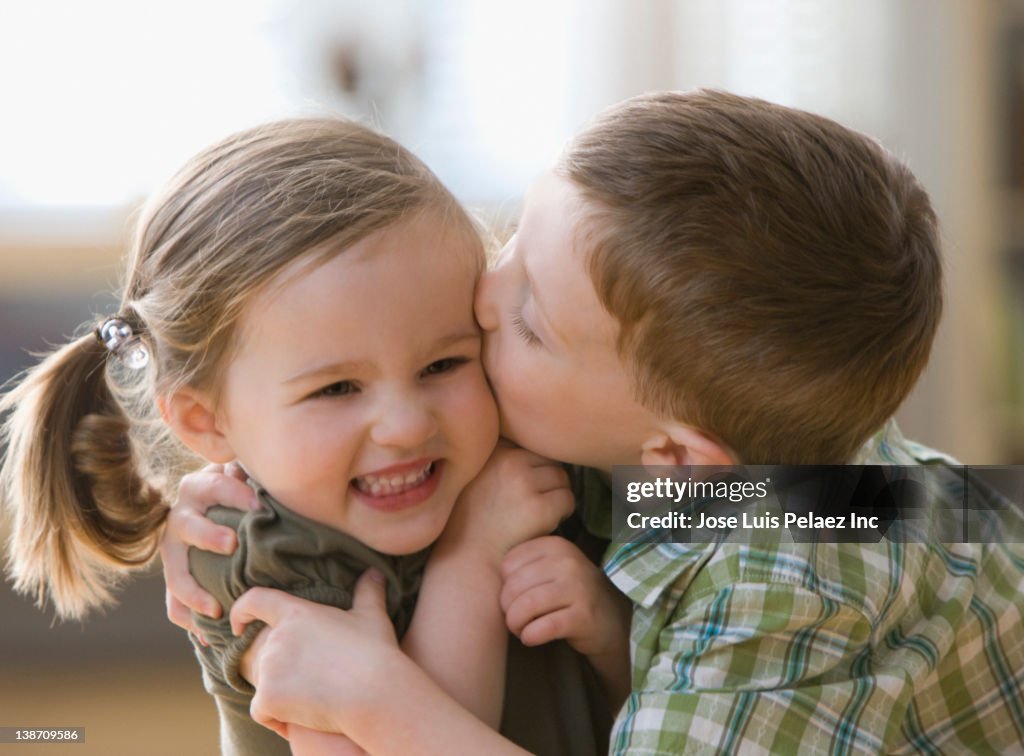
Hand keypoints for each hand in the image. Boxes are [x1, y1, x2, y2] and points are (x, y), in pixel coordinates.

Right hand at [160, 461, 259, 630]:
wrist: (209, 501)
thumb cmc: (237, 487)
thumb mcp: (243, 473)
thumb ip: (253, 474)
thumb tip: (270, 475)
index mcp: (200, 488)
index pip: (217, 486)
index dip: (237, 494)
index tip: (260, 506)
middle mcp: (181, 517)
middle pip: (190, 527)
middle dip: (210, 536)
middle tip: (232, 545)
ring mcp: (173, 550)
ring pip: (176, 573)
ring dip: (193, 592)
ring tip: (215, 609)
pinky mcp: (175, 575)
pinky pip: (174, 603)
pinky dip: (188, 620)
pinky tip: (206, 637)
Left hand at [230, 570, 402, 738]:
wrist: (375, 693)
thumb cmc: (375, 653)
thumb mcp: (372, 617)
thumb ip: (368, 591)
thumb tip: (375, 571)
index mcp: (297, 613)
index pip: (255, 600)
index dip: (242, 610)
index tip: (239, 624)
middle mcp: (277, 637)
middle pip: (262, 651)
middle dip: (279, 666)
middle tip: (309, 678)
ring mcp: (269, 667)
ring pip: (263, 683)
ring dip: (281, 691)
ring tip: (313, 696)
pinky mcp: (267, 697)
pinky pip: (261, 710)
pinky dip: (276, 716)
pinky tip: (301, 717)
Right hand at [442, 444, 574, 562]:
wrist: (467, 560)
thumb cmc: (473, 520)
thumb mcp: (476, 476)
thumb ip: (499, 457)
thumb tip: (536, 439)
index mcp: (492, 449)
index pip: (530, 442)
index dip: (531, 465)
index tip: (522, 485)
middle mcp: (507, 460)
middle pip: (549, 459)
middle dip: (547, 480)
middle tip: (532, 502)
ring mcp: (523, 483)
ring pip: (562, 478)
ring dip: (556, 495)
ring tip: (537, 513)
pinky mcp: (538, 507)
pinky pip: (568, 500)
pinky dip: (562, 513)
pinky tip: (544, 525)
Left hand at [500, 536, 629, 658]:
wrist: (611, 618)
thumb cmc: (570, 593)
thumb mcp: (551, 568)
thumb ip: (525, 566)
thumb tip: (487, 579)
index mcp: (555, 545)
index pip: (508, 564)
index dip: (504, 585)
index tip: (514, 597)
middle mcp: (568, 562)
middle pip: (514, 586)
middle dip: (507, 609)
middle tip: (514, 619)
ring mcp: (578, 588)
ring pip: (525, 606)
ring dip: (515, 625)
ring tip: (520, 630)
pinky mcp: (583, 616)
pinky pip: (542, 627)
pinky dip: (530, 636)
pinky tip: (532, 637)